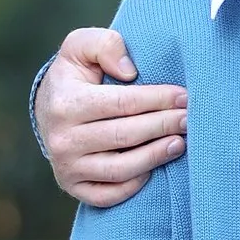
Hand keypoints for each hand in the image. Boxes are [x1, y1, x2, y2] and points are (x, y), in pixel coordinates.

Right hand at [35, 26, 187, 208]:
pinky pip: (109, 194)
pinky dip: (134, 185)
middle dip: (164, 126)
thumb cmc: (75, 74)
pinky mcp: (73, 186)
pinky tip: (154, 168)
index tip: (184, 96)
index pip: (123, 103)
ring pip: (121, 169)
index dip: (158, 99)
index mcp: (66, 103)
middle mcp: (63, 140)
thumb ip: (104, 45)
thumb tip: (129, 71)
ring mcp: (67, 167)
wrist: (48, 109)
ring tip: (180, 142)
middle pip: (126, 136)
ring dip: (156, 156)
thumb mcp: (81, 46)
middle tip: (191, 118)